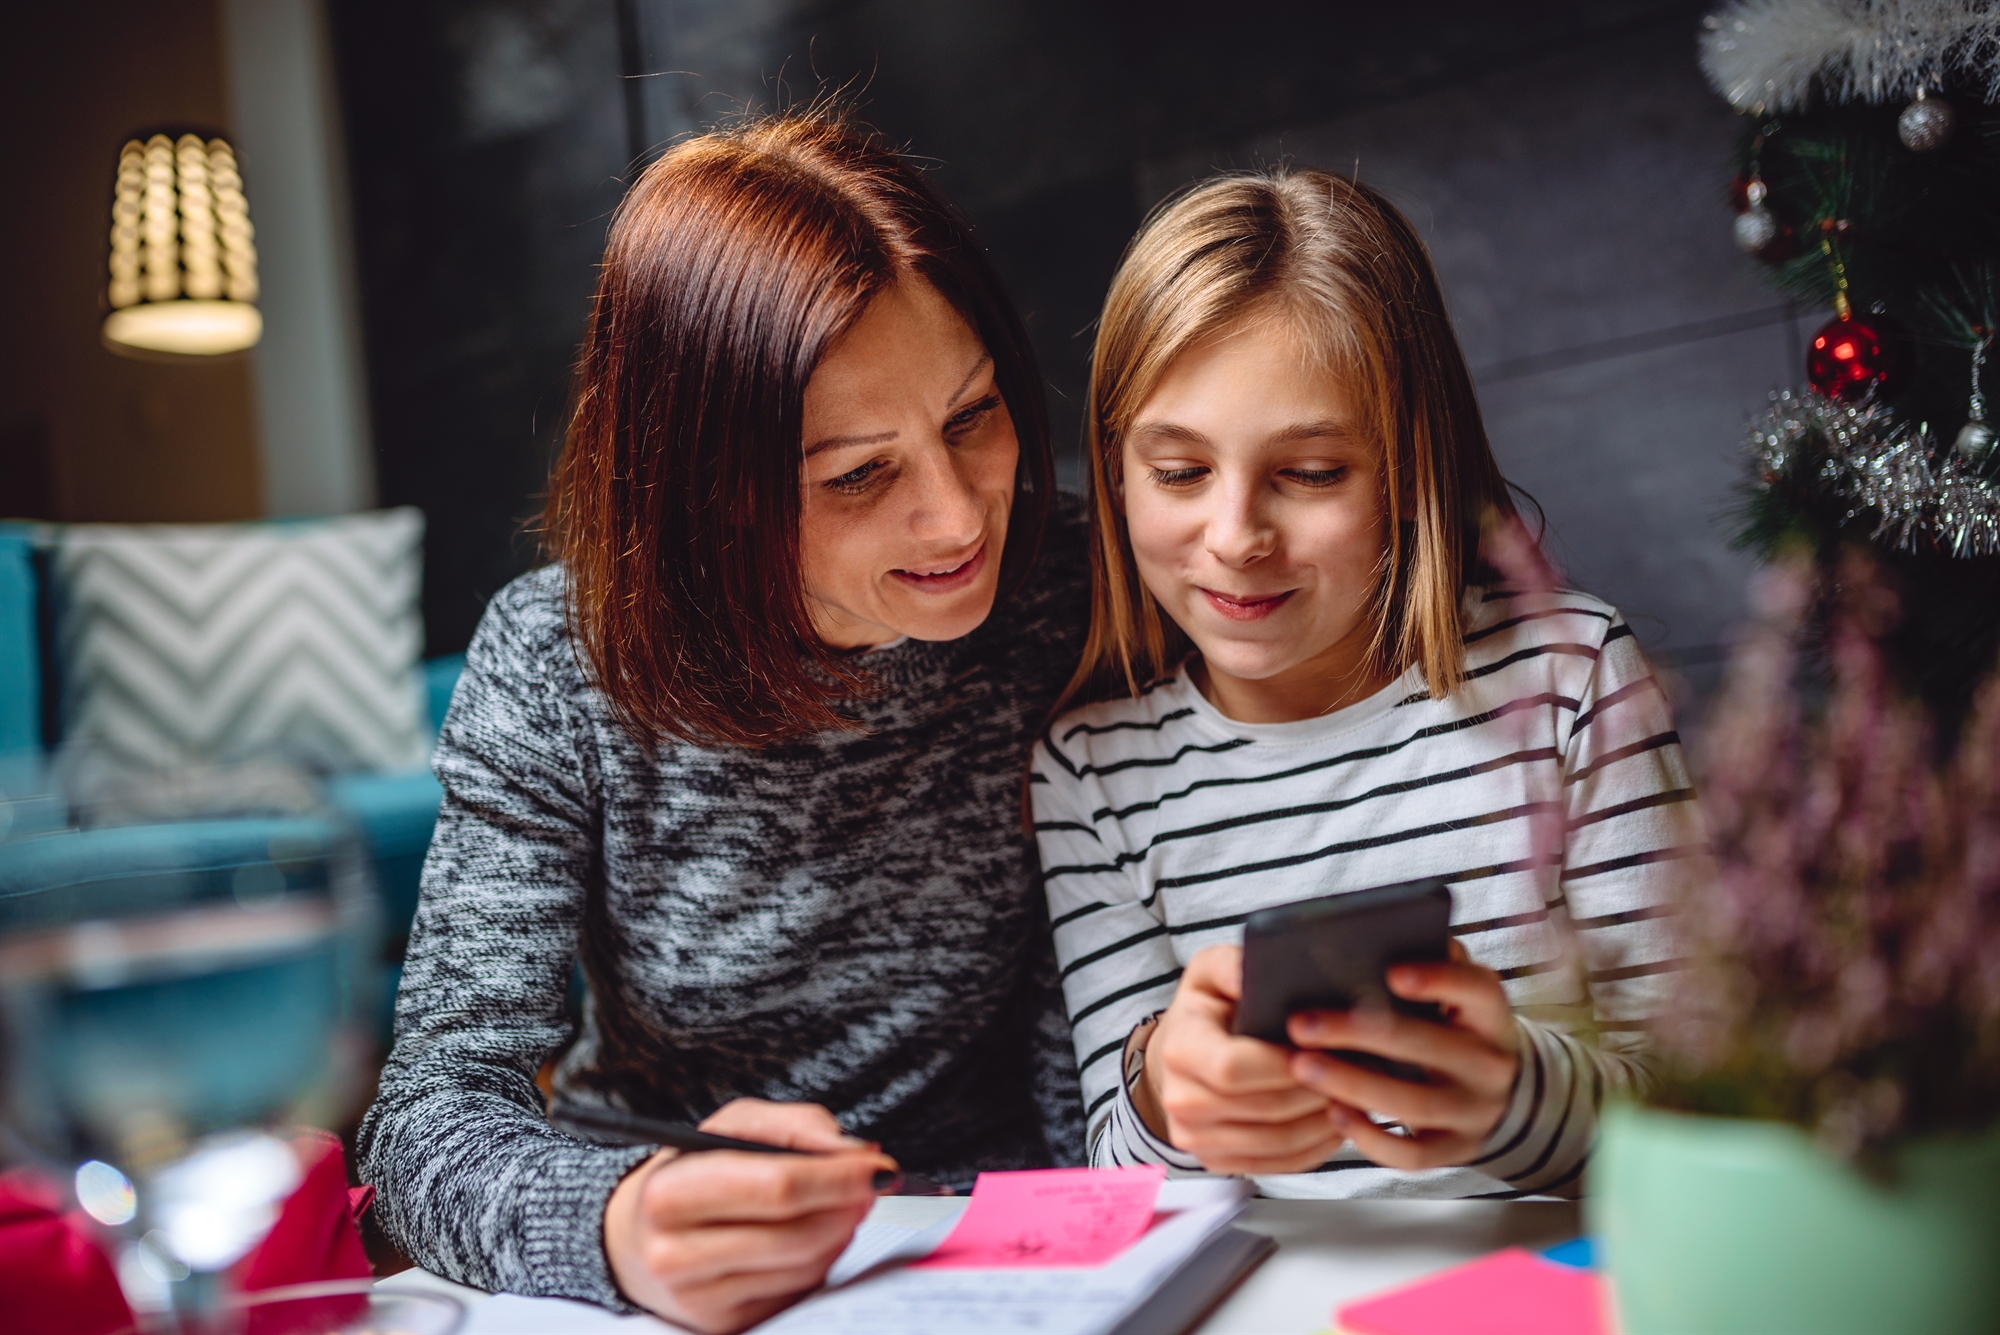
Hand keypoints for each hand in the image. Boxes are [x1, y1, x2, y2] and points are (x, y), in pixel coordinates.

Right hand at [603, 1099, 893, 1333]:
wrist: (635, 1239)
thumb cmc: (692, 1172)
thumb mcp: (730, 1127)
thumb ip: (795, 1125)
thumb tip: (856, 1152)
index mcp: (670, 1195)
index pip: (777, 1187)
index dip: (838, 1176)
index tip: (878, 1166)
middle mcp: (676, 1255)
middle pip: (798, 1233)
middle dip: (849, 1205)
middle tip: (873, 1183)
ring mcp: (700, 1300)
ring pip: (806, 1266)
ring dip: (840, 1231)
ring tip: (838, 1203)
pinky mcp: (723, 1326)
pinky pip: (798, 1292)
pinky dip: (819, 1260)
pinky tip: (810, 1236)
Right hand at [1135, 944, 1357, 1174]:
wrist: (1181, 1056)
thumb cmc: (1207, 1009)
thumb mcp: (1213, 972)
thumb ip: (1234, 967)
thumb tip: (1254, 975)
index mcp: (1179, 1049)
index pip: (1232, 1069)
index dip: (1282, 1065)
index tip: (1319, 1048)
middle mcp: (1181, 1101)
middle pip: (1265, 1109)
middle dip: (1316, 1090)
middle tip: (1356, 1072)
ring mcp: (1196, 1139)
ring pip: (1278, 1142)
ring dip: (1324, 1122)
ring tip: (1353, 1094)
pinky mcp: (1217, 1162)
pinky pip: (1279, 1165)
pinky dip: (1316, 1147)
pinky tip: (1338, 1121)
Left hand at [1284, 941, 1520, 1169]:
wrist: (1499, 1093)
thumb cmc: (1455, 1028)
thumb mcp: (1457, 995)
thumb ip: (1429, 964)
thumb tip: (1375, 938)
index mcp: (1490, 1015)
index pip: (1476, 990)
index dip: (1439, 980)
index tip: (1390, 973)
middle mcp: (1490, 1064)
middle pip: (1429, 1048)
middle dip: (1360, 1034)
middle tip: (1301, 1024)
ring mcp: (1475, 1112)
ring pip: (1414, 1103)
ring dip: (1353, 1085)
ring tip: (1302, 1067)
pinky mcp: (1455, 1150)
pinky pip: (1412, 1155)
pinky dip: (1370, 1137)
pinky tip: (1333, 1113)